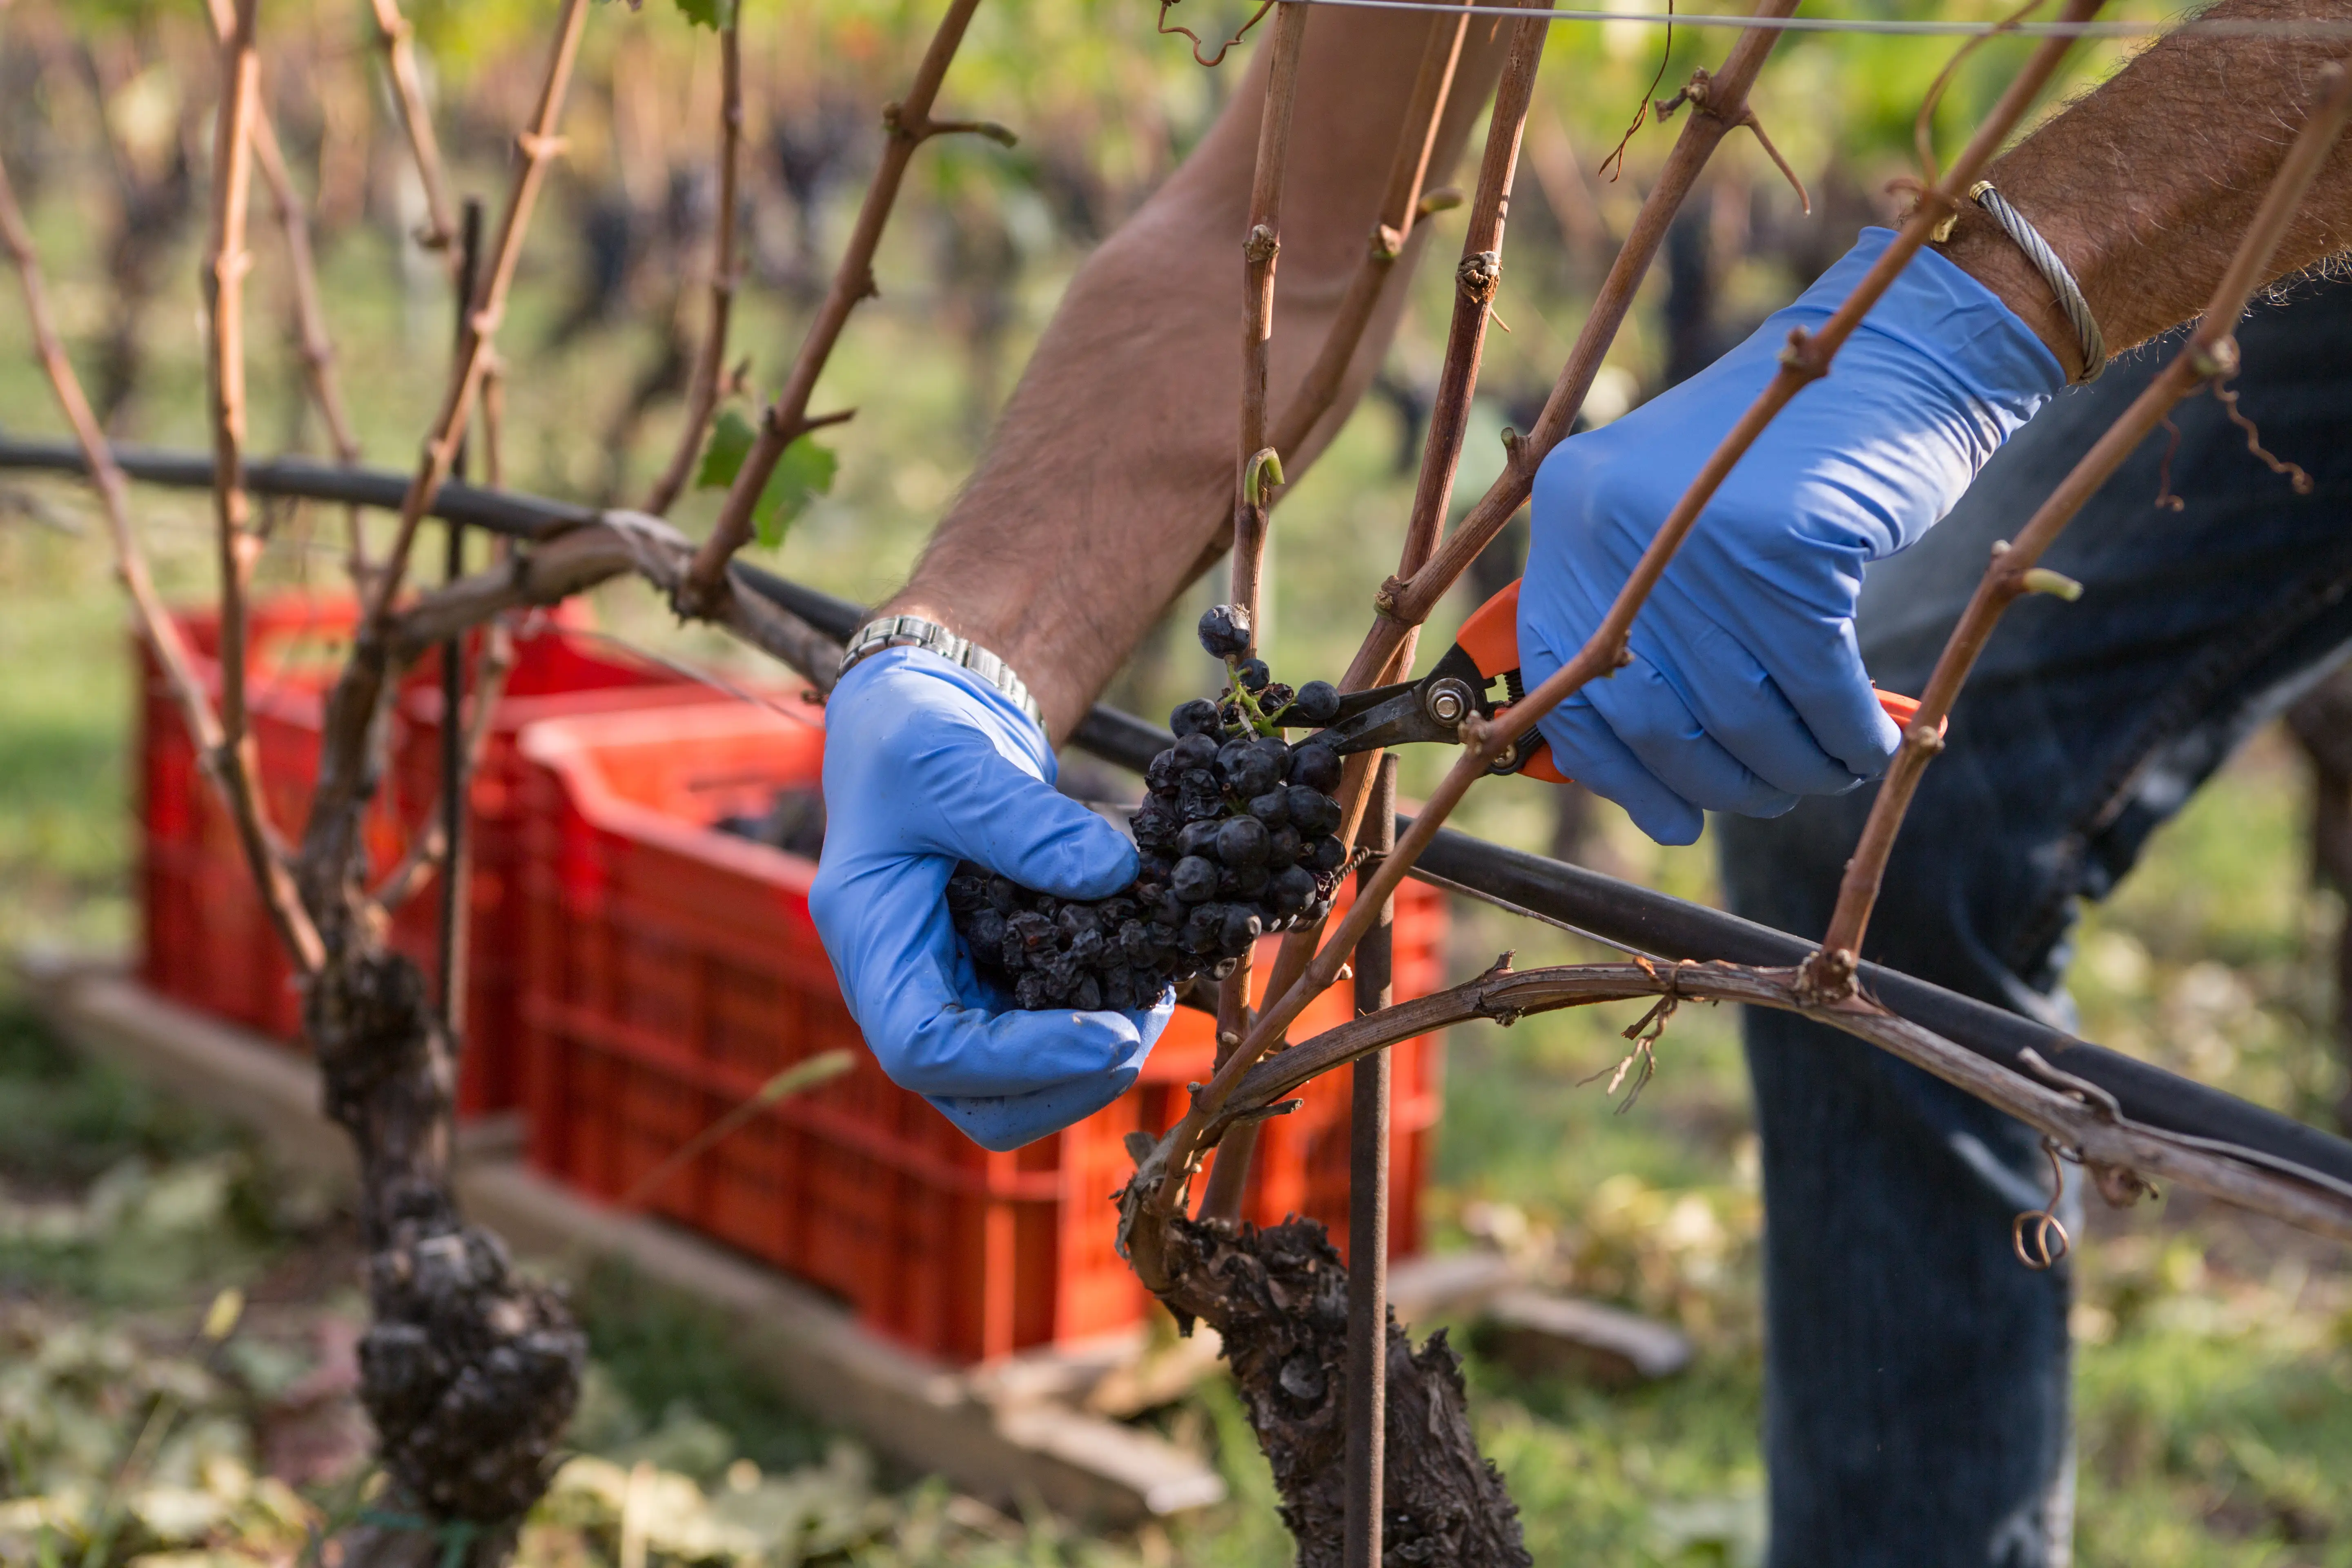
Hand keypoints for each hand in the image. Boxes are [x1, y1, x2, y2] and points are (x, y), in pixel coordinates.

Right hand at [811, 646, 1171, 1149]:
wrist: (920, 725)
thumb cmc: (912, 736)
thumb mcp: (953, 760)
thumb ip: (1024, 820)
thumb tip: (1116, 875)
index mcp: (871, 942)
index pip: (927, 1049)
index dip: (1021, 1061)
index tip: (1112, 1033)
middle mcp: (903, 988)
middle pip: (976, 1100)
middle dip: (1069, 1083)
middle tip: (1145, 1023)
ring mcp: (949, 993)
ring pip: (1018, 1087)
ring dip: (1093, 1062)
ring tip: (1156, 994)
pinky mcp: (993, 981)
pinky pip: (1045, 1037)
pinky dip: (1098, 1022)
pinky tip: (1145, 972)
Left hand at [1519, 228, 2063, 844]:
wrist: (1897, 357)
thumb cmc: (1788, 468)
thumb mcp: (1681, 531)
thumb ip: (1645, 634)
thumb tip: (1642, 792)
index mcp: (1572, 511)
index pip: (1559, 679)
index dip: (1614, 767)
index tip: (1669, 814)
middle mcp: (1616, 518)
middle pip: (1650, 714)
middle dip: (1718, 781)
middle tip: (1771, 795)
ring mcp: (1698, 529)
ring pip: (1738, 711)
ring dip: (1792, 768)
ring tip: (1826, 772)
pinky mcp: (1786, 540)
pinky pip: (1815, 684)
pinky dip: (1845, 733)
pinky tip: (1867, 746)